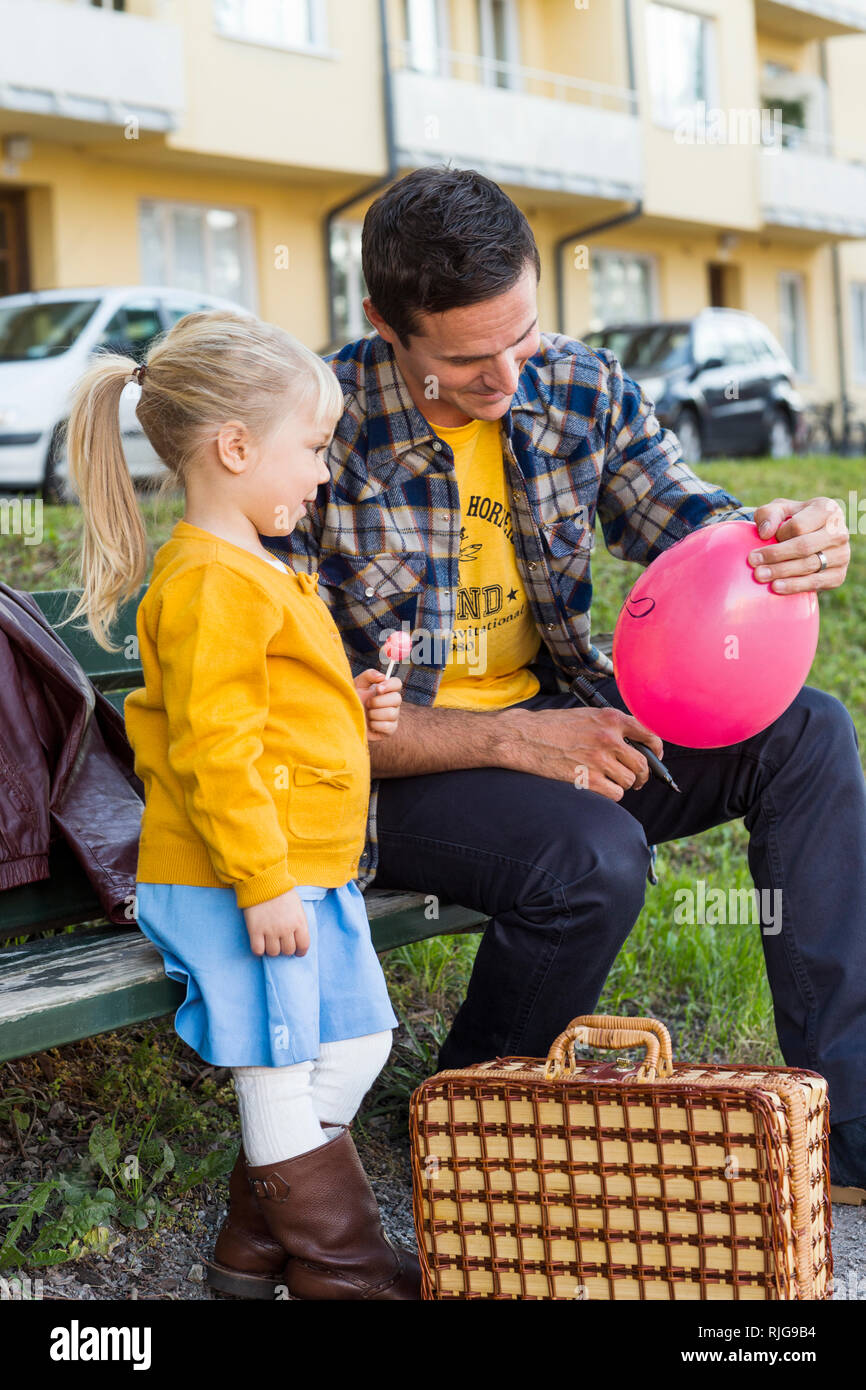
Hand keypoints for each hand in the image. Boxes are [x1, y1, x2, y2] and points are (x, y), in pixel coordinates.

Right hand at [243, 888, 309, 956]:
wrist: (263, 881)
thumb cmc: (282, 892)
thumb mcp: (297, 906)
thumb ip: (299, 921)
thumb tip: (298, 937)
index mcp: (299, 922)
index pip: (303, 946)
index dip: (300, 951)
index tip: (297, 952)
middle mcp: (286, 929)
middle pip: (288, 951)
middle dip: (285, 949)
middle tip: (281, 944)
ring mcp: (270, 930)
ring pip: (273, 952)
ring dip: (272, 949)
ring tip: (270, 942)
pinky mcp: (255, 930)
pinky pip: (257, 950)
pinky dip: (259, 950)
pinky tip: (259, 943)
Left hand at [353, 669, 402, 741]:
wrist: (345, 718)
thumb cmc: (353, 700)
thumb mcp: (358, 685)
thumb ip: (369, 675)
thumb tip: (382, 677)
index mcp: (386, 690)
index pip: (397, 683)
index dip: (390, 685)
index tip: (378, 688)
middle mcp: (392, 702)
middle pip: (397, 698)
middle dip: (378, 701)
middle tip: (367, 703)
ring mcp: (393, 716)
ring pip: (392, 713)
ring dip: (374, 714)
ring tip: (367, 714)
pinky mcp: (390, 729)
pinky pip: (387, 726)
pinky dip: (375, 725)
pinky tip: (370, 724)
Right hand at [503, 705, 664, 799]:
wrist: (524, 737)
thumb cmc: (551, 726)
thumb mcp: (586, 715)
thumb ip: (611, 725)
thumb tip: (635, 742)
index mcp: (610, 718)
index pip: (649, 734)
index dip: (657, 750)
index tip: (655, 757)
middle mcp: (609, 738)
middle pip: (643, 764)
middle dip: (642, 775)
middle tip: (636, 779)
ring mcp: (599, 760)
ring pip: (630, 781)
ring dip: (624, 784)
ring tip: (611, 781)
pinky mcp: (588, 779)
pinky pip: (616, 793)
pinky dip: (612, 794)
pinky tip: (601, 788)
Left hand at [749, 497, 849, 592]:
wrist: (806, 539)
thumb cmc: (790, 520)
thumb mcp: (779, 510)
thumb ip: (769, 515)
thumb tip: (765, 533)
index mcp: (828, 510)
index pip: (799, 526)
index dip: (779, 533)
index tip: (763, 538)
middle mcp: (840, 532)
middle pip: (804, 546)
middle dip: (776, 555)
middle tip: (753, 562)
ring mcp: (842, 555)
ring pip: (809, 565)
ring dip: (782, 572)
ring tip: (760, 575)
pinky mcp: (839, 575)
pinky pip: (815, 582)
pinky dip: (794, 585)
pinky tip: (776, 587)